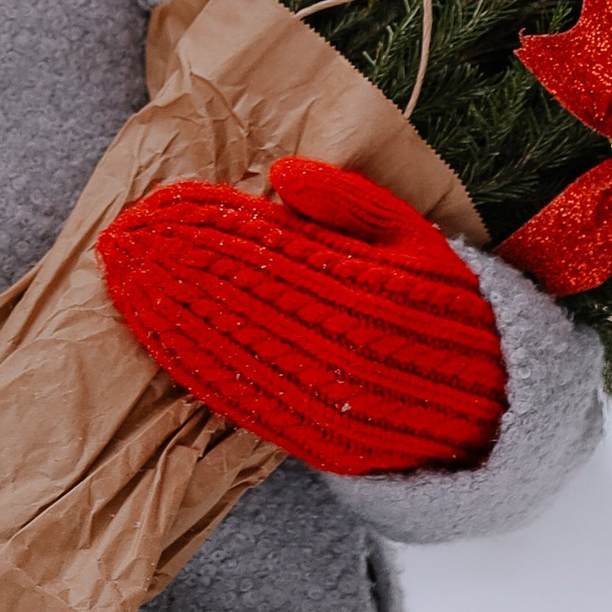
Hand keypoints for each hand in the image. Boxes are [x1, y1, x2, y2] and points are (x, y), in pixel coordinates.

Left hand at [98, 155, 506, 476]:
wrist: (491, 413)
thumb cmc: (449, 311)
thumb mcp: (419, 239)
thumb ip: (353, 203)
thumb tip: (283, 174)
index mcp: (366, 285)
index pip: (265, 244)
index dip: (205, 221)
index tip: (157, 202)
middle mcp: (339, 342)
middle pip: (235, 291)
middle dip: (171, 260)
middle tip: (120, 235)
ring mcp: (321, 394)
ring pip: (225, 343)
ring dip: (165, 309)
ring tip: (122, 277)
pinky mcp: (309, 436)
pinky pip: (237, 396)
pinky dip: (189, 364)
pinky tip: (156, 337)